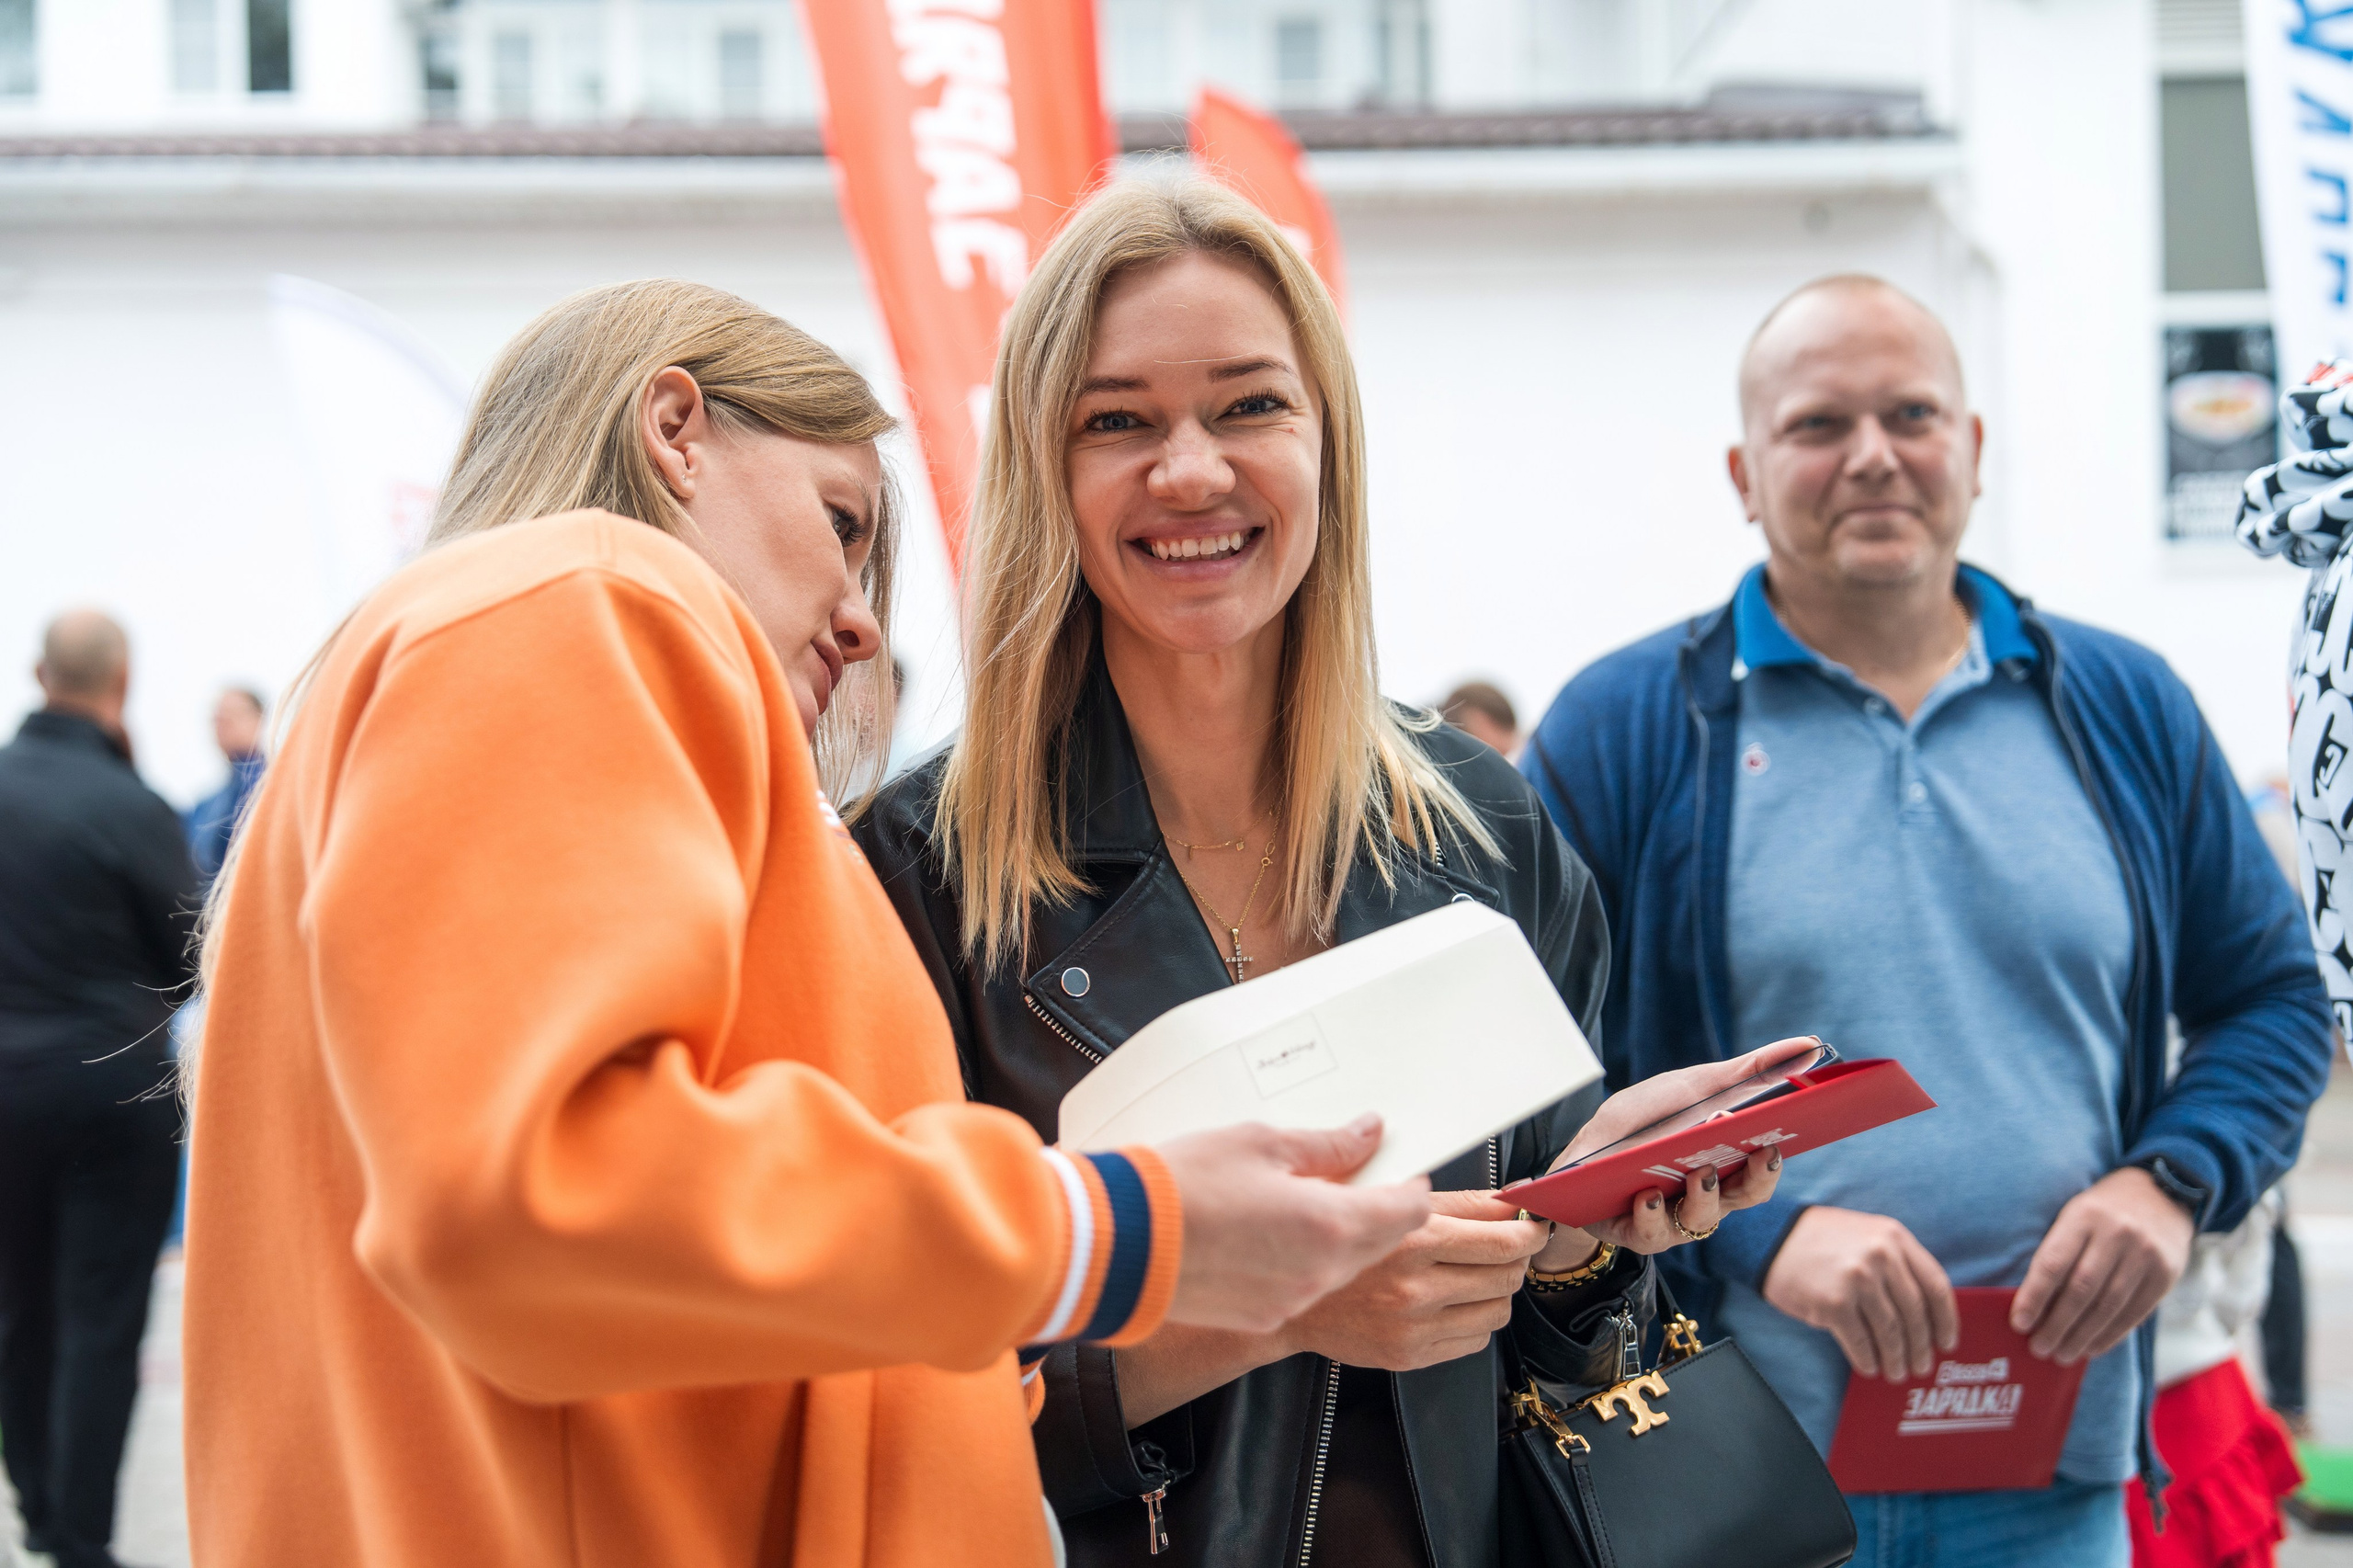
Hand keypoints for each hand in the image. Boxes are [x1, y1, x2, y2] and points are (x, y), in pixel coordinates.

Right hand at [1154, 1116, 1431, 1333]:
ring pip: (1343, 1267)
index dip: (1409, 1186)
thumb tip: (1366, 1133)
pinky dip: (1301, 1262)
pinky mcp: (1262, 1315)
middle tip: (1350, 1178)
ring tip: (1298, 1202)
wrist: (1116, 1243)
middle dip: (1376, 1211)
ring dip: (1338, 1237)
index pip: (1409, 1211)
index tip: (1396, 1167)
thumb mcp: (1257, 1143)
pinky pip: (1304, 1286)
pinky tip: (1265, 1235)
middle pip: (1382, 1242)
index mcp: (1330, 1224)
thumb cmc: (1181, 1187)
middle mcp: (1321, 1273)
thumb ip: (1324, 1144)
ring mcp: (1292, 1300)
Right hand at [1280, 1189, 1550, 1369]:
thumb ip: (1459, 1203)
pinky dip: (1474, 1319)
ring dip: (1498, 1291)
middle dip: (1517, 1258)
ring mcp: (1414, 1326)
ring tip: (1476, 1275)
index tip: (1535, 1225)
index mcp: (1413, 1239)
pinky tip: (1452, 1302)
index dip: (1530, 1231)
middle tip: (1508, 1246)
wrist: (1292, 1297)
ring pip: (1498, 1312)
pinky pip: (1474, 1341)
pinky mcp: (1410, 1355)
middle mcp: (1416, 1286)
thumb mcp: (1391, 1202)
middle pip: (1508, 1276)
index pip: (1503, 1240)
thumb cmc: (1339, 1238)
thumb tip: (1513, 1202)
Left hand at [1538, 1036, 1813, 1253]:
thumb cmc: (1643, 1123)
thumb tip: (1811, 1044)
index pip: (1764, 1165)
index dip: (1774, 1159)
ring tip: (1699, 1171)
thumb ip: (1749, 1072)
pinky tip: (1647, 1193)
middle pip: (1745, 1195)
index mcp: (1726, 1160)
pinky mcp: (1639, 1232)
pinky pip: (1652, 1232)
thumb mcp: (1691, 1087)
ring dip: (1704, 1196)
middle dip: (1755, 1179)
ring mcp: (1676, 1216)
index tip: (1779, 1139)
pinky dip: (1652, 1213)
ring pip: (1703, 1218)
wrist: (1580, 1157)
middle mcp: (1708, 1194)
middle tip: (1758, 1154)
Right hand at [1763, 1207, 1957, 1379]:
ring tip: (1896, 1372)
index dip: (1946, 1321)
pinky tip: (1869, 1368)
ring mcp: (1857, 1279)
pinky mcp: (1833, 1303)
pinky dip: (1869, 1360)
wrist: (1769, 1237)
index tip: (1947, 1343)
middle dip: (1921, 1347)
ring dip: (1896, 1358)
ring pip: (1891, 1332)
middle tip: (1922, 1366)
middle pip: (1915, 1314)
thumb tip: (1925, 1313)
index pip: (1936, 1286)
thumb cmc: (1821, 1240)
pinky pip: (1861, 1341)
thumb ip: (1898, 1262)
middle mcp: (1881, 1256)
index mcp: (1895, 1237)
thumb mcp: (1868, 1235)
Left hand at [2009, 1167, 2192, 1363]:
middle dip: (2057, 1324)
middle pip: (2081, 1290)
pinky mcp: (2165, 1274)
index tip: (2019, 1323)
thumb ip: (2057, 1251)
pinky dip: (2110, 1335)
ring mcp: (2145, 1254)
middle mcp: (2116, 1234)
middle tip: (2038, 1348)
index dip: (2034, 1297)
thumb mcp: (2075, 1215)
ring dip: (2082, 1336)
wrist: (2161, 1192)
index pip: (2053, 1263)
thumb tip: (2031, 1304)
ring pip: (2108, 1306)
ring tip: (2061, 1355)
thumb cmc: (2102, 1211)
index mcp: (2083, 1216)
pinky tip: (2091, 1348)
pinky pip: (2134, 1313)